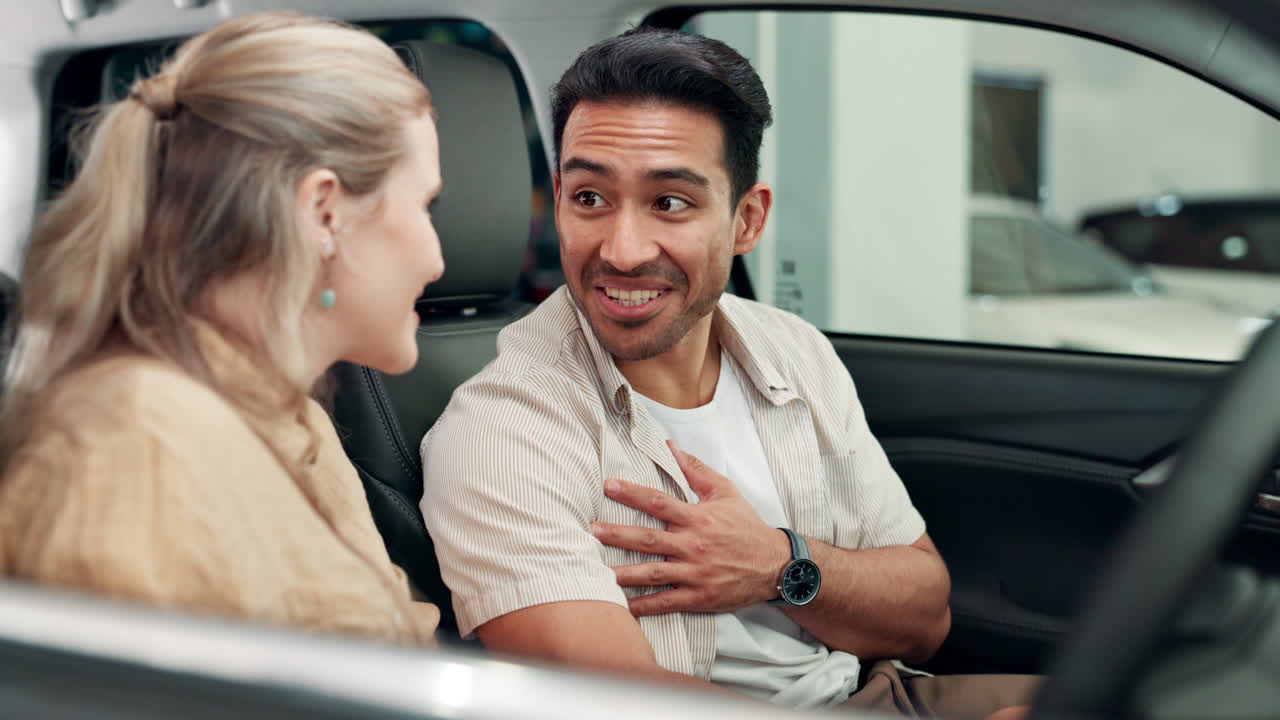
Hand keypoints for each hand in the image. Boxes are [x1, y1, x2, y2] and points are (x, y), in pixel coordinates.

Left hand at [592, 441, 790, 615]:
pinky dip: (645, 606)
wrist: (775, 566)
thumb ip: (696, 470)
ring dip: (625, 573)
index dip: (632, 493)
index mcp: (698, 518)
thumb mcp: (726, 493)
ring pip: (654, 573)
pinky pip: (667, 602)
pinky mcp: (699, 597)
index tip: (609, 486)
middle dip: (618, 535)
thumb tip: (670, 447)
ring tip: (599, 573)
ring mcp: (695, 573)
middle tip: (592, 531)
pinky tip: (624, 607)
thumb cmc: (747, 527)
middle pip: (649, 539)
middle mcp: (693, 545)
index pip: (659, 502)